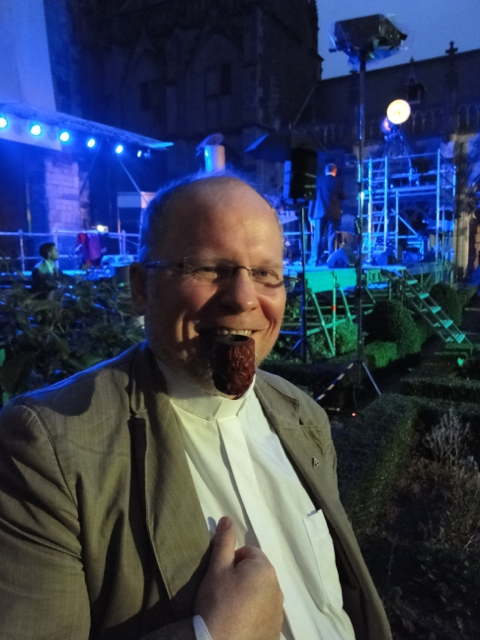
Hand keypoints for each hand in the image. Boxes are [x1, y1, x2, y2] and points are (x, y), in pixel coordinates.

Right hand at [194, 517, 283, 639]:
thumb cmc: (217, 603)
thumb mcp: (216, 569)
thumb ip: (224, 542)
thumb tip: (227, 518)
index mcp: (265, 569)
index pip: (248, 553)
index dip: (232, 562)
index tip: (221, 577)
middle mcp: (278, 588)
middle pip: (257, 573)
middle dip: (242, 578)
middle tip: (224, 593)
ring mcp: (279, 612)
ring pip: (262, 594)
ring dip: (249, 596)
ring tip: (231, 610)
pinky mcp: (276, 631)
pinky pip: (265, 614)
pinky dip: (254, 615)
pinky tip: (240, 623)